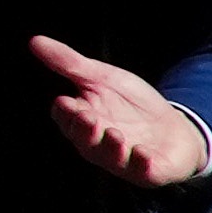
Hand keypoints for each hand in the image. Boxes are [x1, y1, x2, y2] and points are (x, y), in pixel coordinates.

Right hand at [32, 37, 209, 190]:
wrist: (176, 126)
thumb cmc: (133, 103)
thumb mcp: (104, 77)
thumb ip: (71, 64)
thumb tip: (35, 41)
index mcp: (83, 120)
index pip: (66, 118)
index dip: (65, 112)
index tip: (66, 102)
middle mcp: (97, 143)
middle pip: (83, 139)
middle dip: (84, 129)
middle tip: (88, 116)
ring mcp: (123, 159)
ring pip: (109, 158)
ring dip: (110, 147)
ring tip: (114, 133)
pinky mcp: (148, 171)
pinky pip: (142, 171)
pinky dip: (142, 163)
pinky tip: (143, 152)